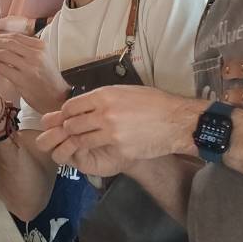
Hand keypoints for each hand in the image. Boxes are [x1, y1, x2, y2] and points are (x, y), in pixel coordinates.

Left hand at [0, 33, 67, 114]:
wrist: (57, 98)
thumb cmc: (46, 78)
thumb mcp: (41, 58)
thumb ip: (26, 48)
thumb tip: (3, 40)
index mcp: (40, 46)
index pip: (15, 36)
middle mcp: (36, 54)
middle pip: (8, 42)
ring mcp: (30, 67)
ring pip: (4, 54)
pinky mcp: (24, 80)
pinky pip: (3, 68)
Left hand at [34, 86, 196, 174]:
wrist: (176, 121)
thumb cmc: (153, 102)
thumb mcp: (124, 91)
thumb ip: (103, 98)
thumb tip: (85, 103)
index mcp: (104, 96)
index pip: (71, 107)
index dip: (66, 114)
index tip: (68, 118)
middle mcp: (104, 113)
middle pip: (72, 125)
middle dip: (70, 129)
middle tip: (73, 132)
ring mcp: (111, 133)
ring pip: (81, 140)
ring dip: (80, 141)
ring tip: (85, 140)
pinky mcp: (120, 149)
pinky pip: (99, 150)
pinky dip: (97, 149)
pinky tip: (101, 147)